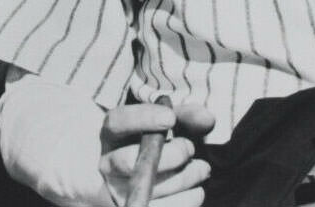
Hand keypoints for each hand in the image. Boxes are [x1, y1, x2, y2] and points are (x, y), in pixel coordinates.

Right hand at [99, 101, 214, 206]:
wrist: (149, 176)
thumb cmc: (159, 143)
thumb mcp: (169, 124)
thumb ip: (186, 116)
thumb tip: (207, 119)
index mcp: (111, 135)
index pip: (117, 122)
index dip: (143, 118)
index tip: (170, 118)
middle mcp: (107, 166)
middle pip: (127, 161)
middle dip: (169, 154)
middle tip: (190, 148)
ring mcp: (117, 194)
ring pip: (149, 189)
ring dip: (186, 177)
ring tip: (202, 168)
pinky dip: (188, 198)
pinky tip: (196, 188)